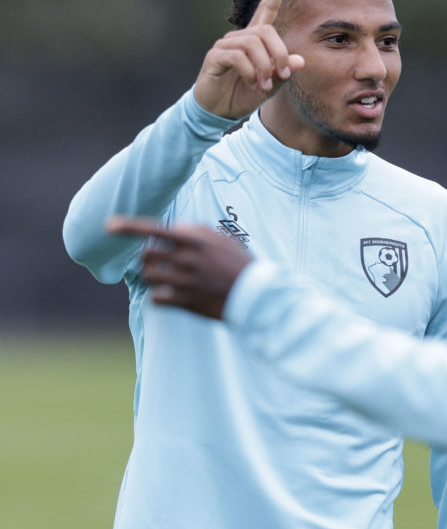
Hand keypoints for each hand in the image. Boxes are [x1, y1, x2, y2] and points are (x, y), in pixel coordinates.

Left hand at [105, 216, 254, 319]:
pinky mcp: (186, 302)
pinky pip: (157, 299)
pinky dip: (160, 297)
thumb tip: (174, 228)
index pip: (155, 230)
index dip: (129, 227)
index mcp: (195, 241)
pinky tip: (171, 296)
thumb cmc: (240, 265)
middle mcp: (187, 259)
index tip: (109, 225)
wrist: (256, 295)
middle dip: (148, 259)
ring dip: (153, 278)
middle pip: (146, 256)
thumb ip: (197, 231)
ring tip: (167, 280)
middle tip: (158, 263)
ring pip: (148, 278)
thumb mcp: (223, 240)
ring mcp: (185, 282)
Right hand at [193, 0, 305, 119]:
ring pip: (253, 43)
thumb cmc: (245, 93)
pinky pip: (238, 56)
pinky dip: (250, 70)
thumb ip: (284, 72)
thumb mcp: (271, 84)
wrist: (220, 110)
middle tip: (283, 74)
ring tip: (264, 83)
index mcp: (255, 39)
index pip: (267, 9)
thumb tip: (300, 60)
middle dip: (280, 53)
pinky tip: (251, 81)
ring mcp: (226, 44)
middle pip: (266, 31)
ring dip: (265, 66)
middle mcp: (240, 37)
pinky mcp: (215, 56)